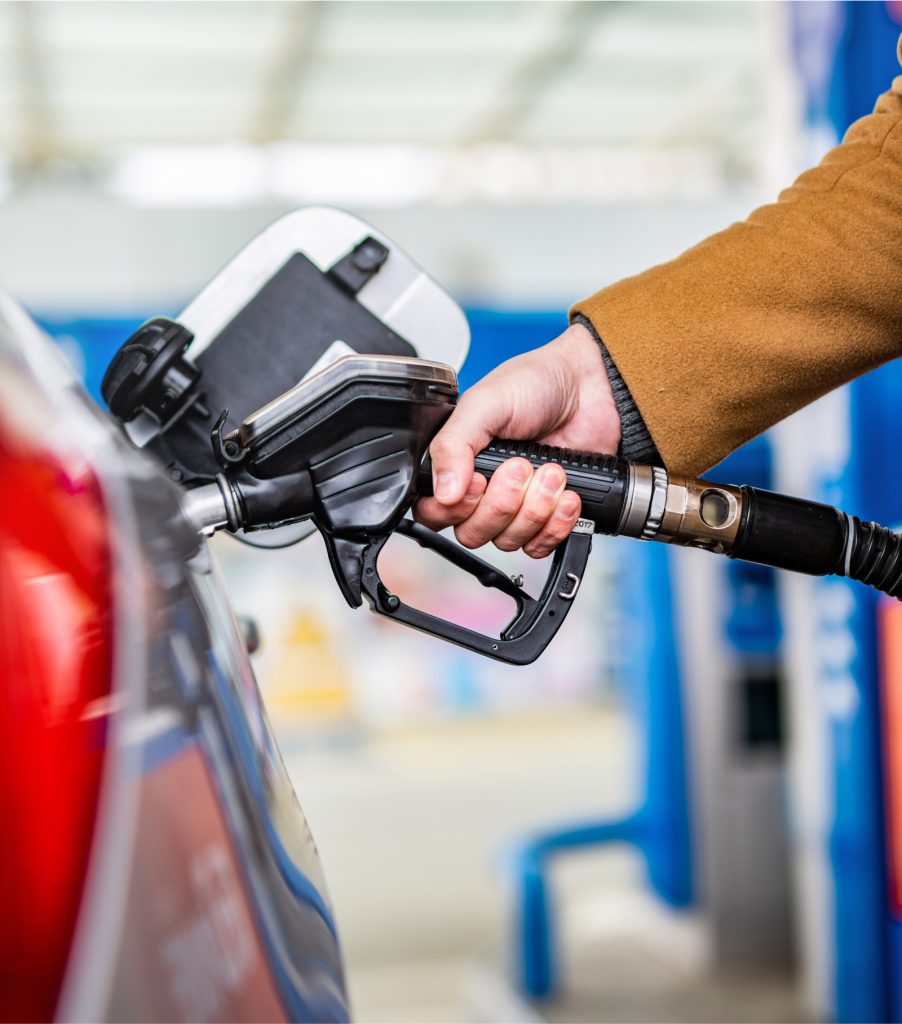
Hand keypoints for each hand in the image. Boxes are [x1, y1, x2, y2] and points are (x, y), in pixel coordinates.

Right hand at [414, 322, 620, 557]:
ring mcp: (515, 507)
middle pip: (472, 533)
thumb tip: (444, 492)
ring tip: (551, 471)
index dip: (456, 508)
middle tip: (521, 467)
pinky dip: (556, 525)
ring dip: (534, 509)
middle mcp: (481, 490)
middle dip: (502, 504)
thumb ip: (454, 445)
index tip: (479, 481)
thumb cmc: (536, 384)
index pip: (434, 512)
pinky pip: (539, 546)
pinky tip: (567, 495)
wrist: (592, 389)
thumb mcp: (485, 403)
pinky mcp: (547, 518)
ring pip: (508, 541)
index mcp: (456, 463)